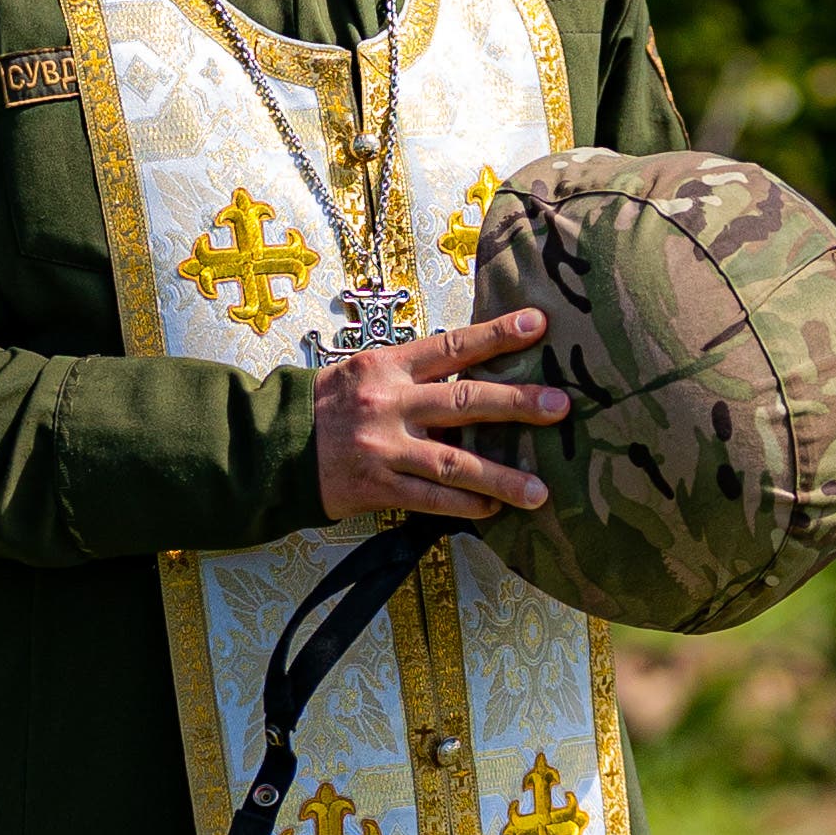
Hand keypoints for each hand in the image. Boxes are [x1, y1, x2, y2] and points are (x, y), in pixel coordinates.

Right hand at [314, 304, 565, 522]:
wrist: (275, 445)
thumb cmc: (329, 404)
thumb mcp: (366, 372)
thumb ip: (414, 373)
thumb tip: (474, 372)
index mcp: (389, 366)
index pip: (452, 346)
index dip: (496, 335)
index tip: (538, 325)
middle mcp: (390, 404)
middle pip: (464, 401)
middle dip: (517, 404)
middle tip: (560, 406)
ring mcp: (385, 448)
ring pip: (454, 462)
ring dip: (502, 477)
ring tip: (540, 491)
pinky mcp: (378, 487)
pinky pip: (430, 499)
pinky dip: (465, 505)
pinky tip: (494, 509)